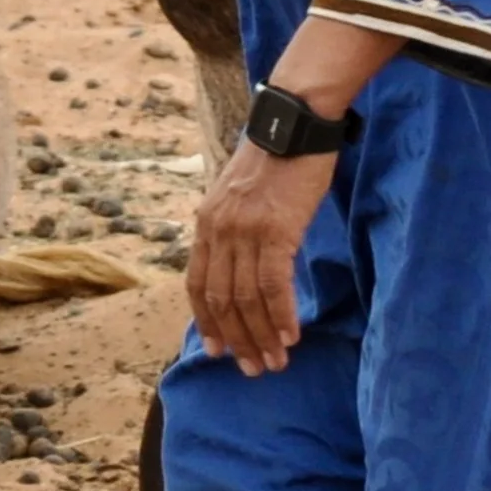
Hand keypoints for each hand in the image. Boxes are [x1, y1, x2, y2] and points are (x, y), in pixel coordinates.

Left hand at [186, 139, 333, 375]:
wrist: (294, 121)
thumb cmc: (275, 158)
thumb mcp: (240, 194)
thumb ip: (234, 228)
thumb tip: (242, 266)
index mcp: (206, 221)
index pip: (196, 283)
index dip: (205, 321)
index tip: (218, 351)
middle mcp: (218, 228)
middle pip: (219, 298)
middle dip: (237, 339)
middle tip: (254, 368)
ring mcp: (244, 229)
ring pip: (246, 297)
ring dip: (262, 335)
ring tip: (276, 362)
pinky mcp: (275, 229)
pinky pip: (273, 283)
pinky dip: (281, 314)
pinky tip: (291, 335)